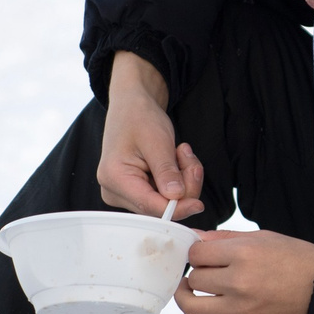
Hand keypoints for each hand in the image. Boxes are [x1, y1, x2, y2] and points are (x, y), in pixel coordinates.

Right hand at [97, 49, 207, 218]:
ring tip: (181, 152)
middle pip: (160, 207)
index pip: (150, 206)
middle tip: (188, 156)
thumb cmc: (140, 117)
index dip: (177, 208)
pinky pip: (165, 196)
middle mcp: (115, 191)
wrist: (132, 106)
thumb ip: (166, 171)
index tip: (198, 204)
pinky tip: (175, 159)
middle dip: (183, 186)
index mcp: (114, 178)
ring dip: (183, 180)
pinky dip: (178, 180)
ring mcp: (125, 194)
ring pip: (166, 202)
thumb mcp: (157, 141)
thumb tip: (177, 198)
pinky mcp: (136, 192)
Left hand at [177, 230, 313, 313]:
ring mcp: (240, 310)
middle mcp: (239, 282)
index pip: (197, 254)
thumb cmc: (297, 261)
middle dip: (197, 273)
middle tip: (207, 271)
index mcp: (244, 254)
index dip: (197, 253)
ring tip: (193, 291)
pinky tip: (208, 309)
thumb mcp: (264, 238)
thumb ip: (225, 238)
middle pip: (194, 279)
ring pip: (192, 306)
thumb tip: (195, 237)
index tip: (204, 255)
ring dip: (189, 297)